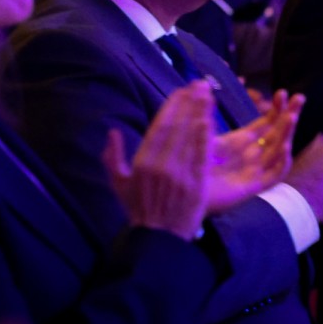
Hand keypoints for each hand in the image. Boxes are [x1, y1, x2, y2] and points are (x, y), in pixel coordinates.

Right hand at [103, 81, 211, 240]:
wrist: (159, 239)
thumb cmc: (139, 210)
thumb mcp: (119, 185)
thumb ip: (112, 157)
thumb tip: (112, 132)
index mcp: (142, 162)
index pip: (159, 126)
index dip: (172, 106)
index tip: (181, 90)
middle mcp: (160, 165)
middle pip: (177, 126)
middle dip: (189, 102)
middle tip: (199, 84)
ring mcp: (179, 174)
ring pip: (191, 137)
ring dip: (200, 112)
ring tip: (207, 94)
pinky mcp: (196, 184)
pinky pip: (202, 155)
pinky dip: (206, 137)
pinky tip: (210, 120)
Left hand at [204, 90, 301, 214]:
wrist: (185, 191)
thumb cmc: (192, 165)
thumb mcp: (200, 134)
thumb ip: (205, 112)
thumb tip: (204, 87)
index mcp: (243, 141)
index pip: (267, 123)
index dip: (276, 108)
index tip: (281, 93)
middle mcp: (253, 154)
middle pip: (278, 133)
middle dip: (290, 115)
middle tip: (299, 98)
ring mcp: (256, 170)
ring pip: (279, 150)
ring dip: (288, 133)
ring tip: (292, 117)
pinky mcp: (255, 186)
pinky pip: (275, 175)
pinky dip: (282, 162)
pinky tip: (284, 147)